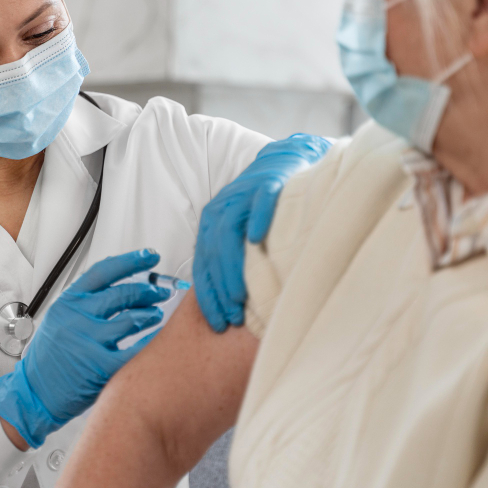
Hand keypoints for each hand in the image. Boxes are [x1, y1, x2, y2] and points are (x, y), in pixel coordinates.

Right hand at [0, 249, 170, 448]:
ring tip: (156, 314)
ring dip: (151, 314)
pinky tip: (158, 338)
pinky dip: (151, 341)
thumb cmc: (48, 359)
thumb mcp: (59, 319)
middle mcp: (77, 318)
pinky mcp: (100, 367)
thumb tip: (123, 286)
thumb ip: (86, 302)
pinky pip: (135, 350)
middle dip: (149, 290)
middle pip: (123, 293)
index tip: (150, 257)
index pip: (105, 271)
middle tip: (161, 291)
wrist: (33, 394)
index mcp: (67, 302)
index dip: (131, 261)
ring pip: (132, 319)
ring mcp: (88, 342)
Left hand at [194, 134, 332, 331]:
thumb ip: (231, 261)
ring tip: (241, 295)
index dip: (208, 296)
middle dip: (220, 289)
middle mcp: (222, 208)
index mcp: (210, 223)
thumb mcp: (241, 234)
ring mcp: (244, 195)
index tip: (217, 323)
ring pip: (229, 231)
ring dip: (232, 265)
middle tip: (232, 316)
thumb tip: (231, 306)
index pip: (203, 265)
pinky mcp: (269, 184)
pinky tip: (256, 239)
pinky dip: (257, 219)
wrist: (284, 164)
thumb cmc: (263, 209)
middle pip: (213, 252)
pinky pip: (260, 202)